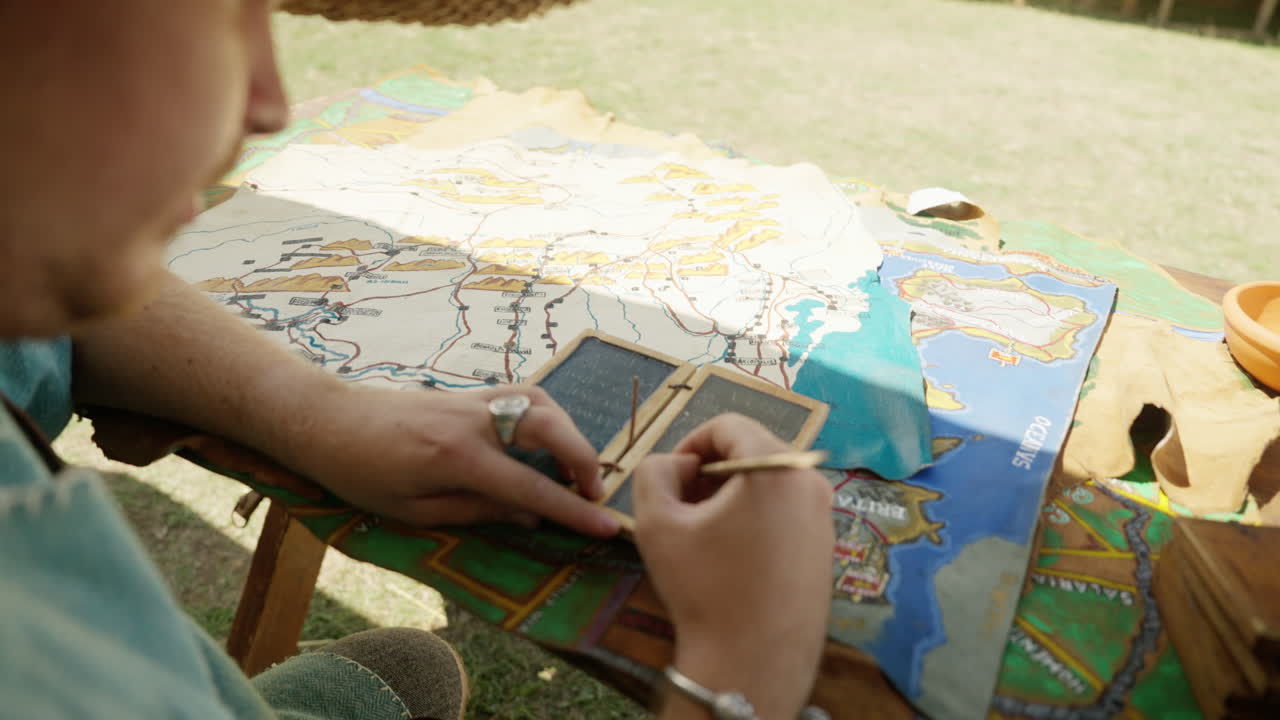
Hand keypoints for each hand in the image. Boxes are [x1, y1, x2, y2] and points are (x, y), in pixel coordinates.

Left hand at [277, 383, 619, 536]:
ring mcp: (473, 399)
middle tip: (594, 494)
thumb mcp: (413, 510)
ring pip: (541, 402)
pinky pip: (522, 396)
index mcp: (457, 458)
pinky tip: (546, 440)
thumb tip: (530, 514)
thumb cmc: (361, 474)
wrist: (326, 420)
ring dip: (569, 432)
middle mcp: (473, 421)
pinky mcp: (469, 393)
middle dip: (583, 459)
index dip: (572, 510)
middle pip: (549, 426)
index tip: (608, 527)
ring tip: (573, 467)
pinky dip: (546, 415)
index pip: (531, 486)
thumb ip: (476, 510)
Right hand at [633, 414, 833, 718]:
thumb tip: (679, 466)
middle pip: (753, 451)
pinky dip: (757, 519)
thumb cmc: (703, 588)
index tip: (670, 477)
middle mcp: (811, 482)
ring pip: (770, 482)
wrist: (752, 662)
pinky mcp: (828, 547)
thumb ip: (654, 472)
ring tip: (704, 533)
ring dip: (733, 495)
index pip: (728, 426)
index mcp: (775, 467)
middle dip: (712, 471)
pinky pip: (787, 511)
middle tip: (683, 506)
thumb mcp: (656, 523)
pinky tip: (732, 555)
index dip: (690, 443)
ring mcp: (825, 516)